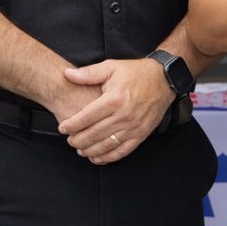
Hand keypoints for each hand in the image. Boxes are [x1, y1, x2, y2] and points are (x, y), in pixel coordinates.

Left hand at [57, 58, 173, 165]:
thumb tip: (67, 74)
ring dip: (90, 150)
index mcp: (114, 99)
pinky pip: (123, 151)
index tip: (62, 128)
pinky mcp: (141, 134)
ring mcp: (134, 127)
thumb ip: (88, 73)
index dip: (72, 125)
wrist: (163, 80)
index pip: (86, 117)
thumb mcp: (111, 67)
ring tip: (80, 150)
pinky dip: (108, 157)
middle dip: (78, 140)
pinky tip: (97, 158)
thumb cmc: (135, 73)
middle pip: (94, 134)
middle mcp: (124, 115)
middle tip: (69, 140)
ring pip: (107, 145)